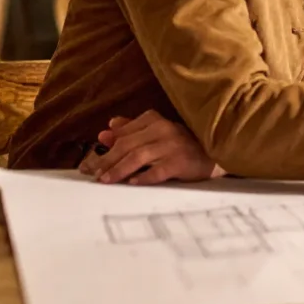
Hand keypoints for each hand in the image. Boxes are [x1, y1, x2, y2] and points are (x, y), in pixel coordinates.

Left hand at [78, 110, 224, 184]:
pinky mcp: (181, 162)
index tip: (88, 163)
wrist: (215, 154)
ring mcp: (173, 145)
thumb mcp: (157, 133)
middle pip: (127, 145)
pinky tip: (132, 184)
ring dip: (118, 170)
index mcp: (155, 120)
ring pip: (138, 157)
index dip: (104, 149)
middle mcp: (163, 129)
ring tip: (105, 180)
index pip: (123, 134)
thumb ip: (131, 130)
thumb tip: (105, 131)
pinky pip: (158, 171)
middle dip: (106, 161)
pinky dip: (143, 177)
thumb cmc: (182, 145)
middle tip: (92, 174)